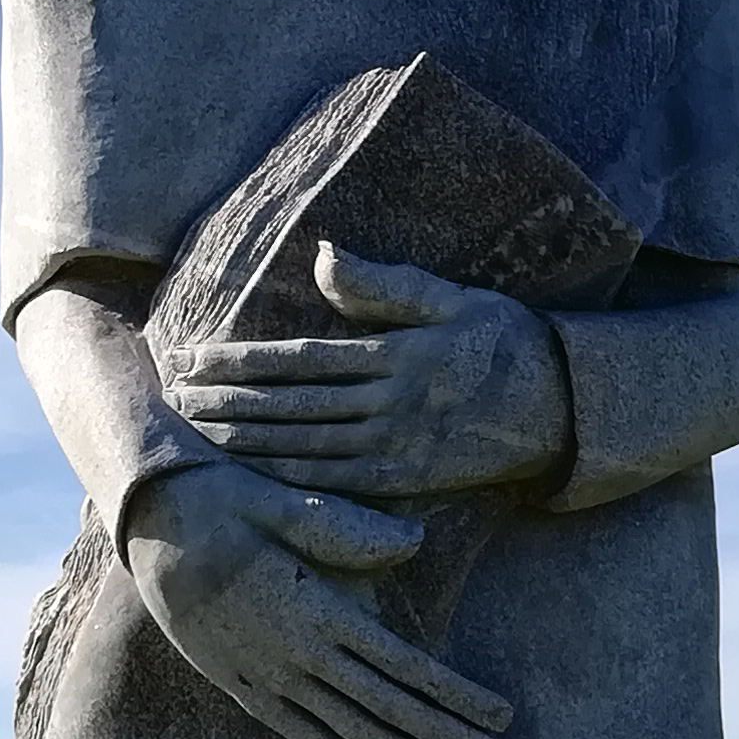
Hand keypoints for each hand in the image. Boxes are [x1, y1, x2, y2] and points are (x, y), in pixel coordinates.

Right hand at [124, 458, 519, 738]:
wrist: (146, 525)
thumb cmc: (222, 499)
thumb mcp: (280, 500)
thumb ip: (343, 527)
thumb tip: (413, 543)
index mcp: (314, 610)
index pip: (400, 666)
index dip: (454, 696)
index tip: (502, 720)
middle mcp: (298, 658)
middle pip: (390, 716)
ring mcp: (272, 683)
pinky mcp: (251, 694)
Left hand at [166, 244, 571, 501]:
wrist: (563, 406)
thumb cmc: (502, 340)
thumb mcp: (452, 298)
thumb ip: (383, 284)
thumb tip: (321, 257)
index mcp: (395, 353)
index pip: (299, 360)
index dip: (239, 361)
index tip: (192, 357)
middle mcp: (390, 404)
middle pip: (290, 405)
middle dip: (227, 401)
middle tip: (175, 398)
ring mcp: (397, 447)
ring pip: (304, 446)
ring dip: (245, 440)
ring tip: (197, 432)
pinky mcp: (407, 480)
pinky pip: (334, 481)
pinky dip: (288, 475)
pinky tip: (250, 470)